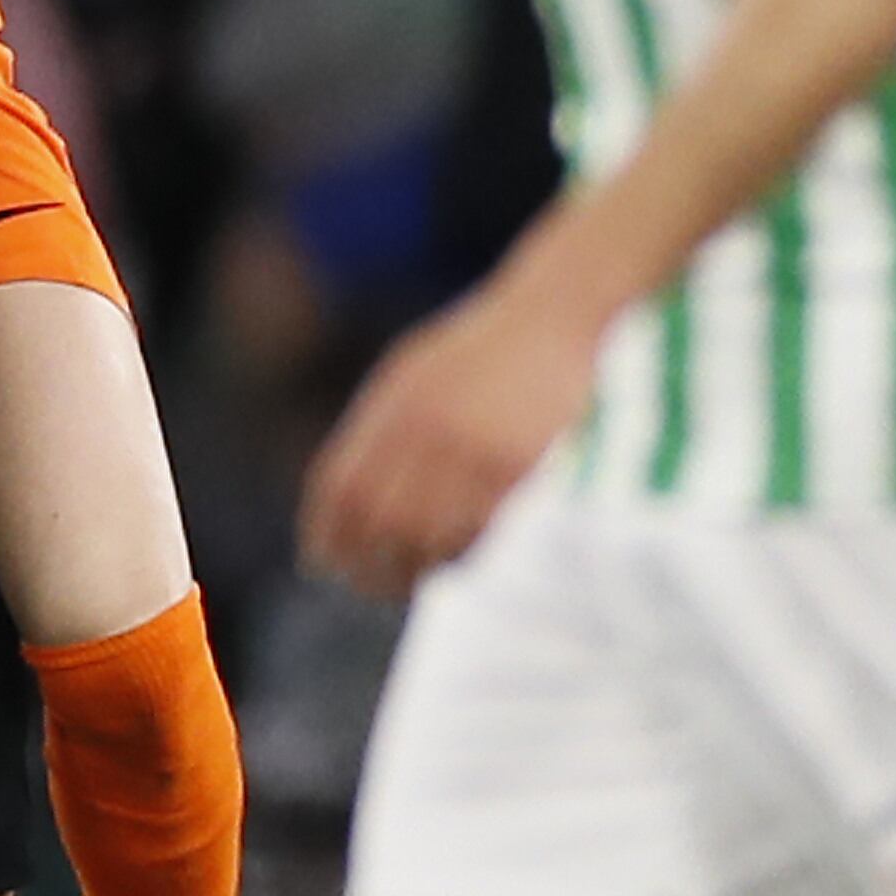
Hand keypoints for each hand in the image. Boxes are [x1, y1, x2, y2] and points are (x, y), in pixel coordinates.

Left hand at [301, 252, 608, 595]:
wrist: (569, 309)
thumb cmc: (494, 347)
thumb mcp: (420, 371)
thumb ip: (383, 430)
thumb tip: (346, 509)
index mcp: (396, 404)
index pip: (341, 488)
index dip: (327, 535)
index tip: (326, 564)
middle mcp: (427, 428)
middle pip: (380, 523)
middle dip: (372, 566)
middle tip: (379, 586)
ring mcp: (475, 451)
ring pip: (429, 539)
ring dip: (424, 571)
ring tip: (428, 580)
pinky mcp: (523, 472)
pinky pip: (484, 537)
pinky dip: (473, 559)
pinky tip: (474, 564)